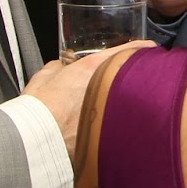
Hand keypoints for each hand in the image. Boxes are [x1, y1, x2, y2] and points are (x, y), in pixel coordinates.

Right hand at [24, 41, 154, 159]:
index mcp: (92, 69)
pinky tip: (120, 124)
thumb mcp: (44, 77)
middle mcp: (106, 89)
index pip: (126, 52)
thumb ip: (57, 68)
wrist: (35, 139)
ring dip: (132, 99)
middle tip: (140, 76)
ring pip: (131, 101)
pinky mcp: (107, 134)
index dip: (142, 48)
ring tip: (133, 100)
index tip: (150, 49)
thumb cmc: (38, 106)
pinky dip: (121, 121)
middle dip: (139, 76)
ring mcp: (109, 111)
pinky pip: (120, 124)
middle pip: (134, 77)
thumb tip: (61, 67)